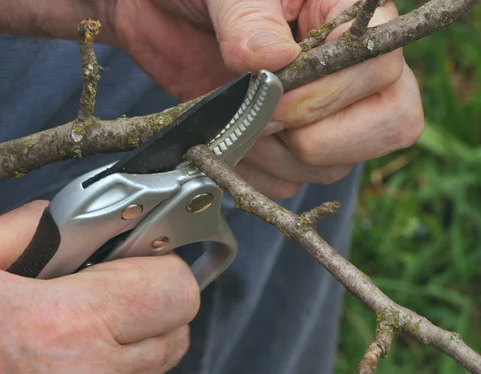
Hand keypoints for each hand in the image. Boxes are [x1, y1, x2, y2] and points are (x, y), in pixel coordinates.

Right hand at [0, 201, 199, 373]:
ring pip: (153, 370)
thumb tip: (70, 215)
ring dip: (131, 342)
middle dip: (153, 304)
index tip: (143, 258)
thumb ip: (24, 226)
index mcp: (61, 322)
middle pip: (175, 333)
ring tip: (77, 330)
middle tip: (113, 288)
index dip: (165, 267)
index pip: (173, 291)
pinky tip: (67, 364)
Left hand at [97, 0, 423, 198]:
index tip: (272, 91)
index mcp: (346, 16)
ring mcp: (320, 113)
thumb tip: (276, 59)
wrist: (160, 10)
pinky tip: (230, 140)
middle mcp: (346, 71)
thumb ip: (249, 18)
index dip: (327, 94)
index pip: (379, 70)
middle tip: (259, 114)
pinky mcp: (282, 145)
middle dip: (314, 136)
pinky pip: (288, 183)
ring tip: (236, 120)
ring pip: (334, 165)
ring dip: (277, 157)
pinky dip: (254, 173)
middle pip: (386, 125)